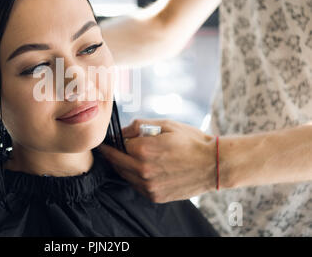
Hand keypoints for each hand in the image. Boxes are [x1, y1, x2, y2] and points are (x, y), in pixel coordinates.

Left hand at [99, 118, 216, 202]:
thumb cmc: (191, 141)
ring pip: (124, 175)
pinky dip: (132, 177)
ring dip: (120, 165)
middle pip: (116, 161)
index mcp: (144, 150)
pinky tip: (137, 168)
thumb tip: (122, 131)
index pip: (118, 143)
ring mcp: (149, 186)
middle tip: (106, 147)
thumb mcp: (166, 124)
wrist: (214, 165)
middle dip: (110, 153)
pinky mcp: (155, 196)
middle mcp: (143, 170)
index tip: (112, 137)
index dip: (116, 138)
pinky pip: (135, 185)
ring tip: (120, 157)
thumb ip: (140, 126)